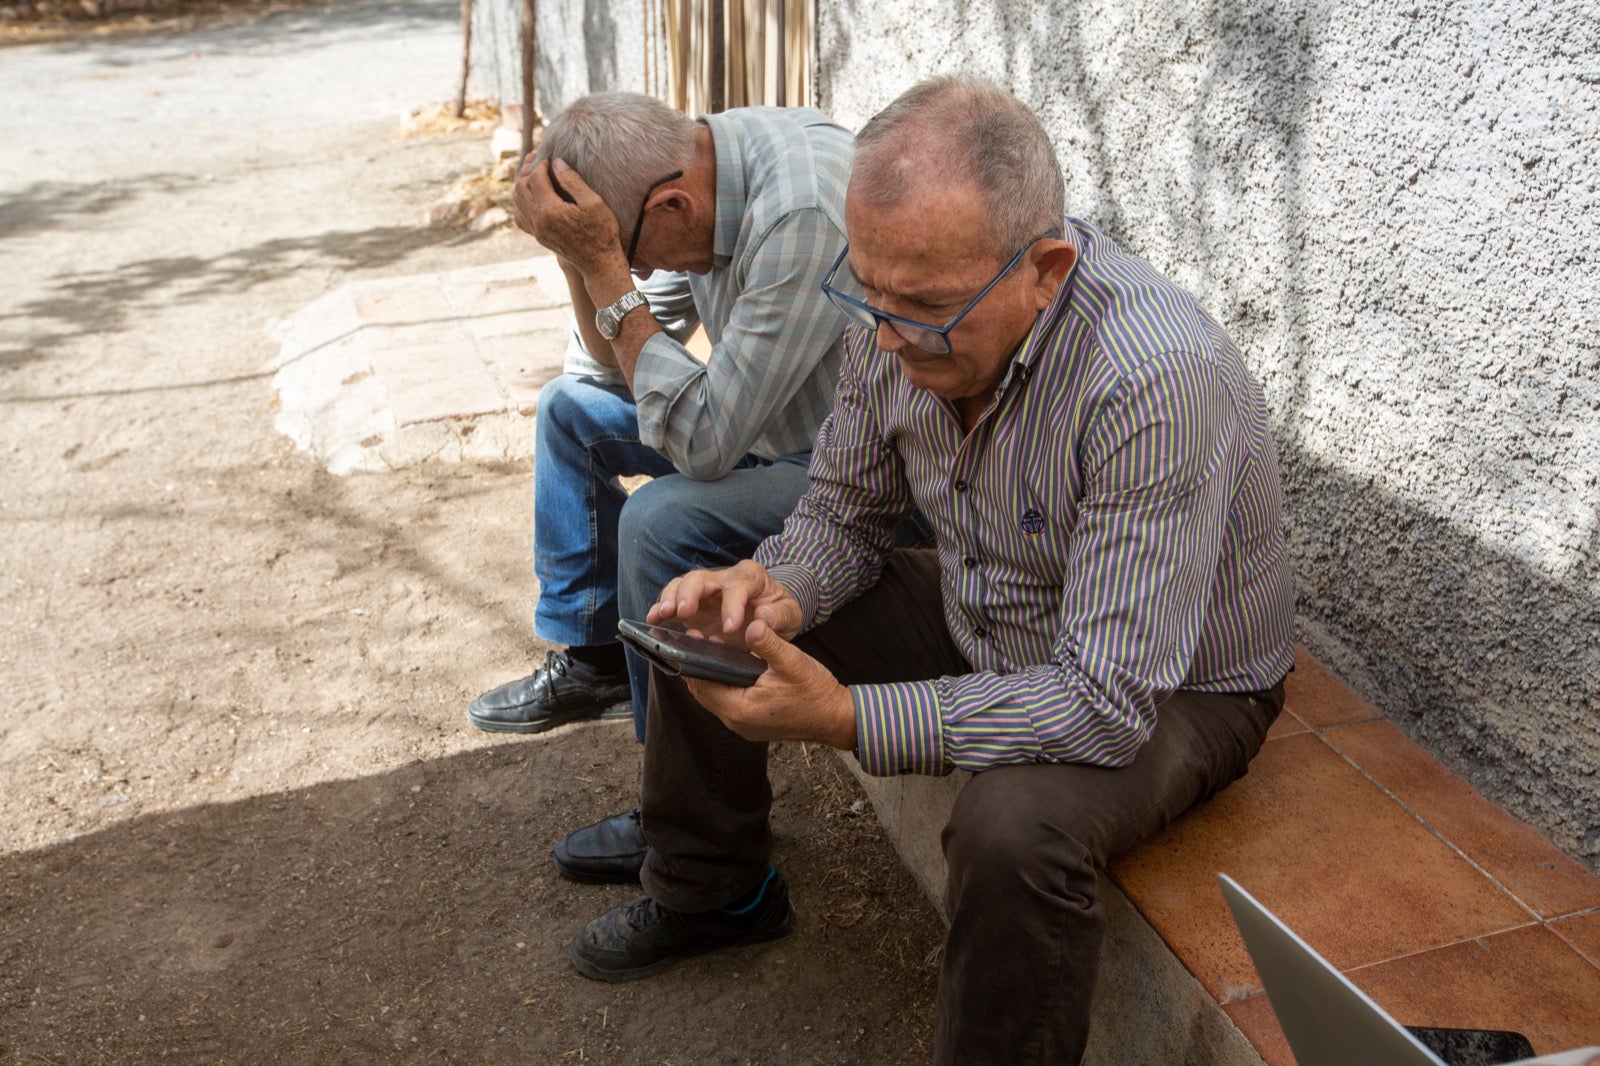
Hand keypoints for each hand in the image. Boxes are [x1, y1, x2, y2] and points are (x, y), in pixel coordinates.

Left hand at [512, 158, 625, 275]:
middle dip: (528, 170)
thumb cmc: (602, 231)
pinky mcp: (538, 237)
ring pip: (517, 201)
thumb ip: (572, 181)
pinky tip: (532, 195)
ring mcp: (536, 231)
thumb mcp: (593, 202)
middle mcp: (539, 221)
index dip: (542, 164)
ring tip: (535, 173)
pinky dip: (521, 201)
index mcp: (551, 211)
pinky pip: (520, 216)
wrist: (600, 263)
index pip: (536, 178)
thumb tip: (556, 162)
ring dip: (523, 184)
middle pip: (521, 187)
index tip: (552, 157)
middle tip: (540, 160)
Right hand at [647, 560, 803, 644]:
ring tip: (663, 615)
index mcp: (750, 576)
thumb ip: (779, 617)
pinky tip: (653, 620)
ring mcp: (706, 591)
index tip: (730, 627)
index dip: (732, 605)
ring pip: (682, 585)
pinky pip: (673, 601)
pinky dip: (661, 609)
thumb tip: (763, 620)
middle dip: (690, 594)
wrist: (771, 614)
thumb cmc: (779, 612)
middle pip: (701, 578)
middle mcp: (724, 578)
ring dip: (671, 599)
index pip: (738, 585)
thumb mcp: (790, 614)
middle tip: (683, 612)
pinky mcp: (693, 605)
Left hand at [684, 618, 856, 748]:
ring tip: (714, 649)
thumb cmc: (815, 693)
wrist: (835, 718)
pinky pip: (726, 703)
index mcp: (740, 709)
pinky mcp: (750, 725)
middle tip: (701, 639)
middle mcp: (736, 722)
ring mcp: (742, 726)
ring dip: (711, 676)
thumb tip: (752, 623)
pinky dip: (723, 685)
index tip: (694, 636)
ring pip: (712, 698)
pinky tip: (731, 667)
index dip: (695, 659)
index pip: (702, 683)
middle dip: (699, 666)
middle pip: (702, 692)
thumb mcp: (792, 662)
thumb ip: (768, 642)